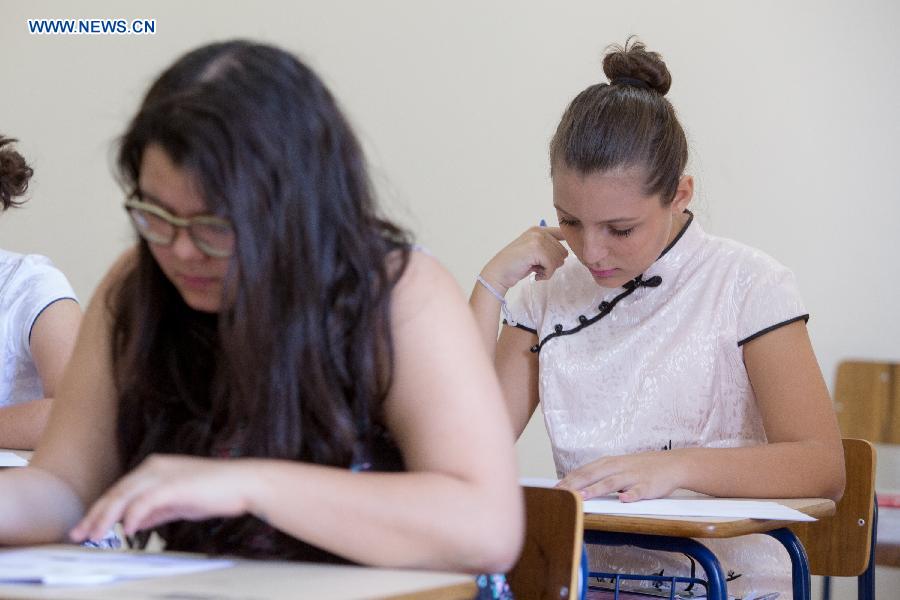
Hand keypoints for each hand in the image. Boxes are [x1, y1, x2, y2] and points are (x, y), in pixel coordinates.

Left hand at [69, 454, 251, 541]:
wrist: (243, 483)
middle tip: (79, 534)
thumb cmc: (217, 491)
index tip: (87, 528)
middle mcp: (155, 467)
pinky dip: (133, 515)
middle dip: (95, 515)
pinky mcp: (173, 484)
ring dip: (106, 517)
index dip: (100, 510)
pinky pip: (145, 501)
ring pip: (125, 496)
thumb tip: (134, 523)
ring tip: (95, 535)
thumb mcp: (179, 502)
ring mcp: (164, 474)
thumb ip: (156, 510)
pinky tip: (126, 530)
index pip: (120, 490)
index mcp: (155, 468)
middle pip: (116, 492)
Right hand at [480, 226, 567, 292]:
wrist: (499, 273)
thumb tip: (567, 254)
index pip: (563, 234)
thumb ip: (549, 249)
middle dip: (553, 264)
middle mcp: (539, 232)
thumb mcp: (535, 253)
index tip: (559, 259)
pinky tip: (535, 275)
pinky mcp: (536, 249)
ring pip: (558, 259)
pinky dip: (546, 275)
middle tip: (539, 268)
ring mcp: (537, 239)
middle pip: (563, 251)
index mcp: (539, 230)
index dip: (566, 247)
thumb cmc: (516, 265)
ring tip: (536, 271)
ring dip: (549, 270)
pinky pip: (552, 265)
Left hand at [556, 450, 686, 501]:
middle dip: (575, 485)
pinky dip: (630, 495)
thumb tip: (574, 481)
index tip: (554, 489)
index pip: (584, 471)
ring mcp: (633, 476)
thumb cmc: (640, 467)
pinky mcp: (647, 486)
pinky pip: (638, 491)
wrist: (671, 464)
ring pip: (612, 482)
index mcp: (609, 463)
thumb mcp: (617, 466)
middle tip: (560, 495)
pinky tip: (623, 500)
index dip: (568, 480)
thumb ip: (598, 473)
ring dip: (596, 489)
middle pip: (593, 475)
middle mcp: (618, 467)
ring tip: (583, 497)